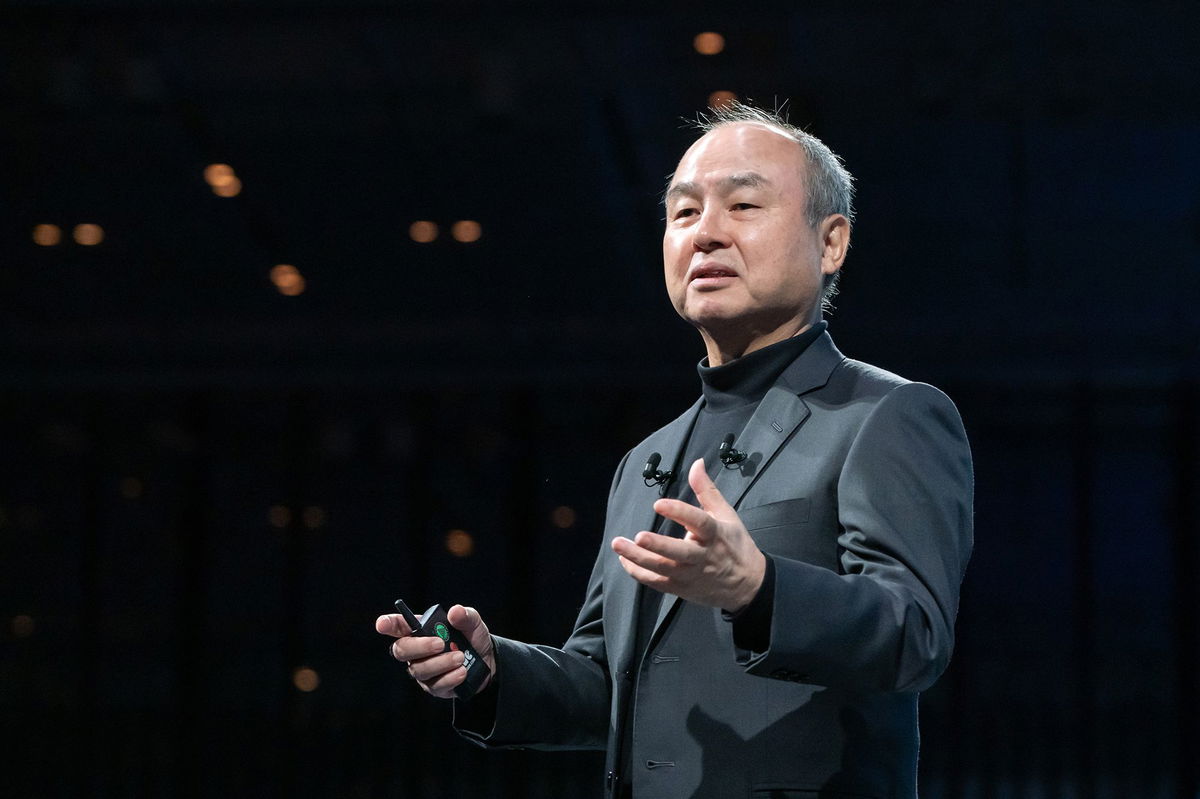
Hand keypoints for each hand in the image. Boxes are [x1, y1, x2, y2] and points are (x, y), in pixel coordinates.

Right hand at [375, 604, 495, 697]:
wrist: (488, 660)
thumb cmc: (471, 637)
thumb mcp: (472, 622)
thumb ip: (464, 616)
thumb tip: (455, 612)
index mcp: (420, 630)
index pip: (398, 626)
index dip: (387, 624)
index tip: (382, 624)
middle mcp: (416, 651)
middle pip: (401, 650)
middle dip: (419, 647)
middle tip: (440, 644)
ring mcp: (423, 670)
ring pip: (419, 669)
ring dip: (441, 663)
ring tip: (460, 657)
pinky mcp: (434, 687)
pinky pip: (435, 685)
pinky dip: (449, 678)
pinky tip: (462, 672)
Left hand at [611, 458, 765, 611]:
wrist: (749, 585)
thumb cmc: (735, 545)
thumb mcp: (726, 515)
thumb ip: (706, 490)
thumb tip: (696, 463)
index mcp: (715, 534)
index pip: (698, 522)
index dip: (679, 512)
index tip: (658, 503)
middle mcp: (703, 557)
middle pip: (679, 553)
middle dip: (657, 545)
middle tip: (638, 536)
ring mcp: (691, 575)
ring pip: (664, 568)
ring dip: (639, 558)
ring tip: (618, 544)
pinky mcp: (682, 588)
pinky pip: (658, 582)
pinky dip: (639, 573)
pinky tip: (625, 560)